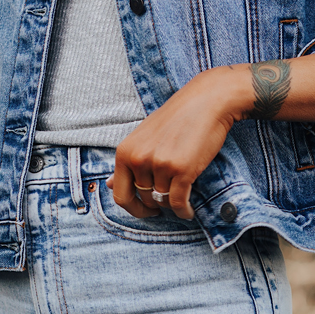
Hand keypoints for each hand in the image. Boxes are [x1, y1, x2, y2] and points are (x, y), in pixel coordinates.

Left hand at [112, 67, 243, 220]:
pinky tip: (188, 211)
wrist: (206, 102)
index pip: (120, 195)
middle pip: (144, 200)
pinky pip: (178, 203)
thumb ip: (127, 162)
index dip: (133, 209)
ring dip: (172, 205)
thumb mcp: (143, 137)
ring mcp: (159, 165)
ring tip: (182, 199)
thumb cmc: (176, 119)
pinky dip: (184, 211)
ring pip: (162, 202)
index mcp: (125, 152)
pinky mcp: (181, 170)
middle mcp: (138, 159)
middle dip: (157, 204)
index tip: (145, 211)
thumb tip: (107, 185)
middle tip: (169, 198)